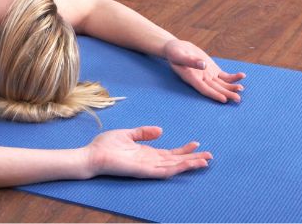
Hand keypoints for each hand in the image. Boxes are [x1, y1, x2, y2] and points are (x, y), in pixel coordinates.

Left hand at [85, 126, 211, 178]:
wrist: (91, 155)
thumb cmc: (105, 146)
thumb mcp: (127, 134)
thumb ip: (143, 132)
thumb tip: (161, 130)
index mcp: (147, 153)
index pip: (170, 153)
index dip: (183, 150)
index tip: (196, 144)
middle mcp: (150, 161)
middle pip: (176, 160)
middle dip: (192, 159)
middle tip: (210, 156)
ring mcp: (147, 167)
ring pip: (173, 167)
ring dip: (188, 165)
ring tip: (204, 162)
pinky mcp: (141, 171)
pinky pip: (161, 170)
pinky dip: (174, 168)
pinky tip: (184, 165)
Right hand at [162, 39, 245, 102]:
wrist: (176, 49)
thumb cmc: (174, 52)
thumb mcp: (179, 55)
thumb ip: (191, 61)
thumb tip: (203, 65)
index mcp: (191, 78)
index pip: (204, 89)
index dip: (214, 95)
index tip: (223, 99)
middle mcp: (201, 79)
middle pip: (215, 89)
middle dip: (227, 94)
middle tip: (238, 99)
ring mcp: (208, 75)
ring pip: (221, 84)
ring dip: (231, 87)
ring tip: (241, 88)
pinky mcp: (213, 70)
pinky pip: (224, 76)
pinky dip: (233, 77)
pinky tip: (242, 76)